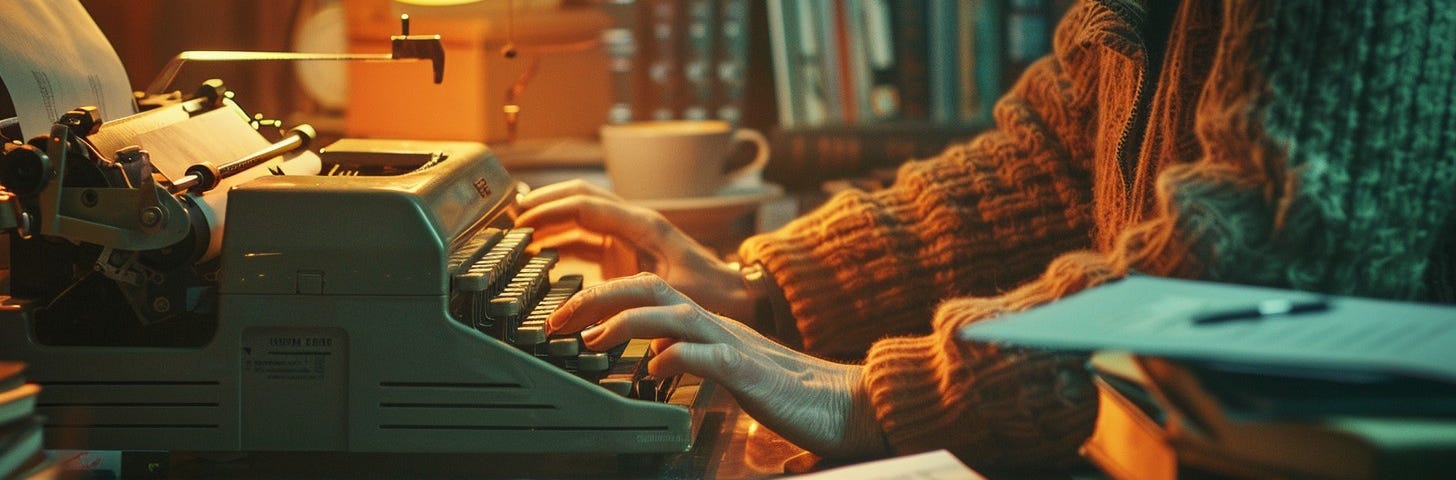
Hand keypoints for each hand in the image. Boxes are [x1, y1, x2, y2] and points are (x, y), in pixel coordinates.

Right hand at [517, 179, 751, 319]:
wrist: (734, 293)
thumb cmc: (712, 291)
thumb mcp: (677, 292)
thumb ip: (640, 292)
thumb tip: (597, 303)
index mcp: (642, 224)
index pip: (586, 206)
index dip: (551, 210)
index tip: (522, 220)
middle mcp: (631, 223)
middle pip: (578, 198)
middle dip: (543, 202)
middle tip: (511, 216)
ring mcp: (625, 235)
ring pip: (578, 215)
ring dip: (549, 217)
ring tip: (516, 227)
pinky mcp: (622, 252)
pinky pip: (583, 236)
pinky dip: (559, 237)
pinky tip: (539, 247)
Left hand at [549, 273, 886, 458]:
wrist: (844, 402)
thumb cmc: (786, 391)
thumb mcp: (726, 368)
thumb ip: (692, 358)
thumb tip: (654, 362)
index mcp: (706, 323)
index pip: (645, 292)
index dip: (600, 296)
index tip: (564, 318)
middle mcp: (715, 324)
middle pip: (649, 290)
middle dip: (597, 298)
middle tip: (557, 320)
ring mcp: (732, 345)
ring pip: (673, 316)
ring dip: (626, 323)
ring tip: (592, 339)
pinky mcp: (750, 373)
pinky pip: (710, 357)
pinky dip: (678, 358)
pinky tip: (655, 369)